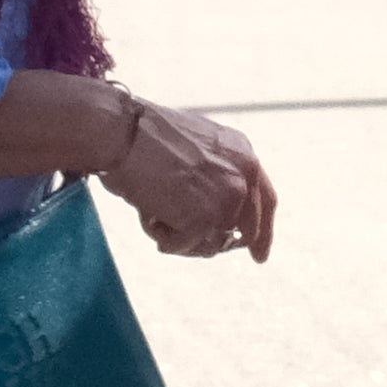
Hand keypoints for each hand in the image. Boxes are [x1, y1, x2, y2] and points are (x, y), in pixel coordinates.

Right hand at [95, 93, 277, 260]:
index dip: (263, 231)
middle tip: (193, 246)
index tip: (259, 255)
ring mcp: (229, 198)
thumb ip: (213, 175)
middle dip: (219, 244)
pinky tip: (148, 213)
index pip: (265, 200)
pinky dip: (163, 236)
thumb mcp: (194, 147)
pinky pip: (184, 245)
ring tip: (153, 208)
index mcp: (243, 153)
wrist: (122, 132)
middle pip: (245, 230)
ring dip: (179, 235)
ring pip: (210, 243)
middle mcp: (244, 176)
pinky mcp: (207, 218)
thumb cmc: (142, 136)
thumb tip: (214, 217)